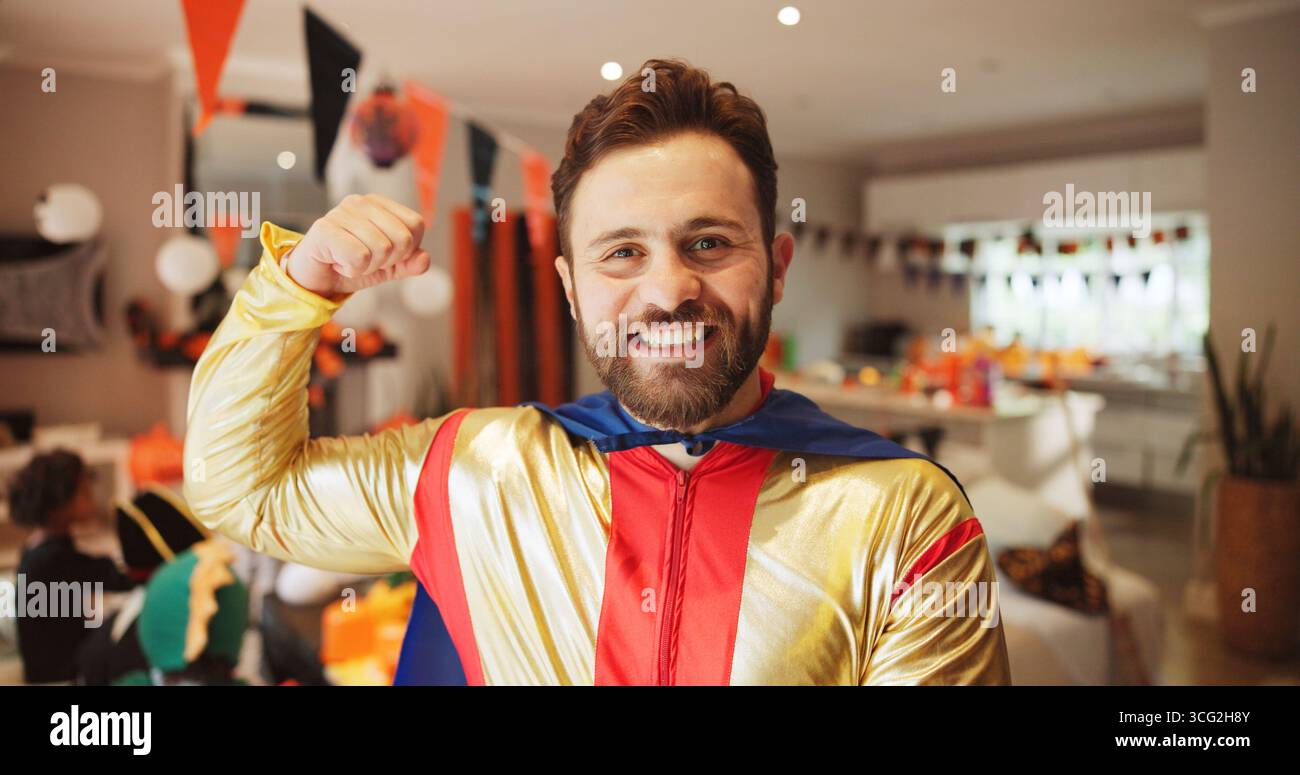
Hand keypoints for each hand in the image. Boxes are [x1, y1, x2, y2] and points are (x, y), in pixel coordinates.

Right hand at [284, 194, 429, 295]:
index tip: (385, 256)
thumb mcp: (387, 267)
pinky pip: (359, 256)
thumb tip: (424, 258)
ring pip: (381, 249)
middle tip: (365, 261)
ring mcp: (341, 212)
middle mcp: (360, 203)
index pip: (416, 224)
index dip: (407, 249)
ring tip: (349, 261)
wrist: (313, 279)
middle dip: (387, 261)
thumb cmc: (349, 265)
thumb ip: (409, 263)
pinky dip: (352, 269)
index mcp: (379, 205)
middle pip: (402, 238)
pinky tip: (338, 262)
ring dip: (367, 267)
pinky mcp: (324, 229)